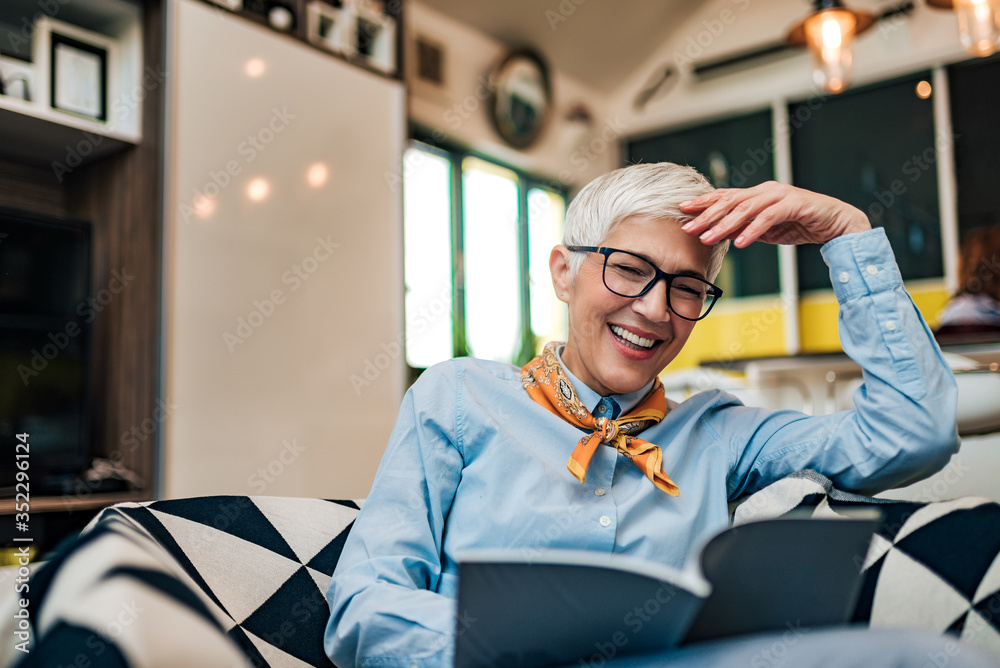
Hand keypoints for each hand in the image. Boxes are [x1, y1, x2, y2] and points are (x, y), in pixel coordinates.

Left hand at [678, 181, 870, 248]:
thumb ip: (745, 229)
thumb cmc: (800, 224)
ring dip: (725, 225)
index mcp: (757, 194)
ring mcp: (779, 195)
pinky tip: (740, 242)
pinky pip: (768, 218)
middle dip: (707, 215)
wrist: (835, 223)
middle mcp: (765, 191)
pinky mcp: (794, 204)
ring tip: (708, 238)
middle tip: (688, 228)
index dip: (703, 201)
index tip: (682, 209)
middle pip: (730, 201)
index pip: (725, 196)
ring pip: (746, 209)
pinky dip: (753, 231)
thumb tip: (721, 236)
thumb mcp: (766, 230)